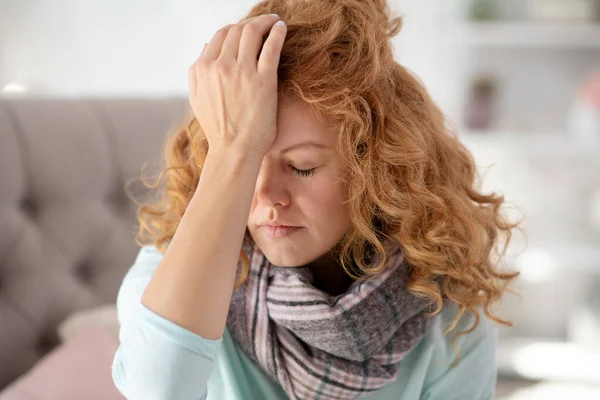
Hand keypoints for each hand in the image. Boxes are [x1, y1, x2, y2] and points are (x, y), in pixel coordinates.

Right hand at [188, 14, 286, 155]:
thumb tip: (206, 48)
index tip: (247, 30)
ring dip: (265, 21)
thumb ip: (198, 74)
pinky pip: (271, 46)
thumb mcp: (198, 99)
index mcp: (202, 69)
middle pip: (236, 30)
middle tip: (265, 23)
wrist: (234, 151)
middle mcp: (219, 66)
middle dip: (252, 22)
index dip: (235, 28)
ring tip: (274, 21)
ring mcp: (242, 72)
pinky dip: (277, 32)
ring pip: (252, 32)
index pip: (220, 36)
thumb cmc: (219, 130)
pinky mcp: (263, 80)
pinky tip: (281, 28)